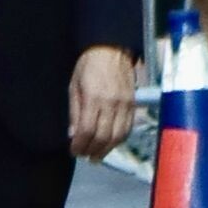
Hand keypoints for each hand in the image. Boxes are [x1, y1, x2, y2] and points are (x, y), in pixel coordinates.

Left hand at [69, 45, 135, 159]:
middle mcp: (112, 104)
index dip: (80, 145)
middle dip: (92, 150)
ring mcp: (125, 105)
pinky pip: (128, 129)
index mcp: (94, 98)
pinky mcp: (133, 105)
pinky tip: (110, 144)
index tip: (74, 151)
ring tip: (96, 155)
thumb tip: (73, 135)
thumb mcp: (74, 86)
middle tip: (84, 156)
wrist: (111, 50)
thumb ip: (74, 112)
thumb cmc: (88, 66)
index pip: (88, 130)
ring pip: (118, 136)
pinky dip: (119, 140)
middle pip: (104, 137)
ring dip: (106, 150)